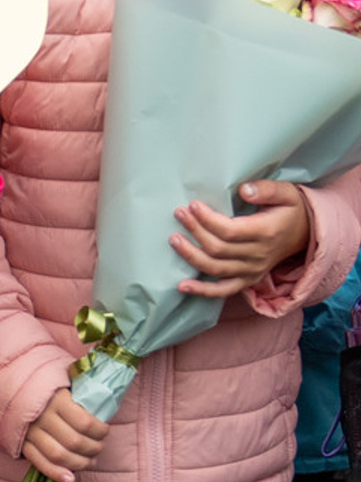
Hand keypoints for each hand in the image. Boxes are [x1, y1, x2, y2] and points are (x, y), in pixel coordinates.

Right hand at [20, 387, 110, 481]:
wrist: (12, 389)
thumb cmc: (49, 392)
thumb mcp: (66, 388)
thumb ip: (83, 398)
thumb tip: (104, 411)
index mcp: (56, 400)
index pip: (85, 423)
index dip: (100, 431)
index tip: (104, 430)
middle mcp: (42, 416)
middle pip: (74, 442)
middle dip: (93, 449)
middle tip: (98, 447)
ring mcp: (30, 432)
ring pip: (59, 455)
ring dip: (80, 463)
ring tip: (89, 461)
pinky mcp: (23, 444)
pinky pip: (40, 463)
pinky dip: (56, 474)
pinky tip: (70, 479)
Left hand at [172, 177, 311, 298]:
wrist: (307, 234)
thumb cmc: (291, 210)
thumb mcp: (286, 193)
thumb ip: (266, 189)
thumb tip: (244, 190)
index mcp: (265, 233)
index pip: (230, 231)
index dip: (208, 220)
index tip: (192, 205)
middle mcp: (258, 255)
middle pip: (218, 249)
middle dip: (195, 231)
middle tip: (179, 214)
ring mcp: (252, 271)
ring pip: (216, 268)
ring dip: (191, 256)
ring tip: (173, 239)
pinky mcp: (248, 280)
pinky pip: (224, 290)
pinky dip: (203, 291)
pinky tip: (181, 286)